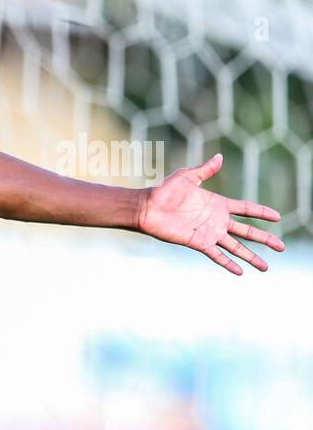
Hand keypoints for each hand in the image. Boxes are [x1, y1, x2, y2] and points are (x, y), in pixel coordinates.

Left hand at [136, 154, 284, 274]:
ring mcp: (209, 233)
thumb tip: (219, 157)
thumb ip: (205, 170)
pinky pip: (217, 255)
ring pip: (236, 247)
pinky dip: (228, 264)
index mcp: (218, 204)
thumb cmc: (165, 191)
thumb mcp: (187, 177)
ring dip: (251, 256)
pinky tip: (240, 272)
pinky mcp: (199, 243)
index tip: (277, 218)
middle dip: (265, 239)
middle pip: (247, 232)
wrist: (147, 208)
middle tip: (282, 247)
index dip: (261, 213)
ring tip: (266, 267)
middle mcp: (217, 220)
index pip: (246, 209)